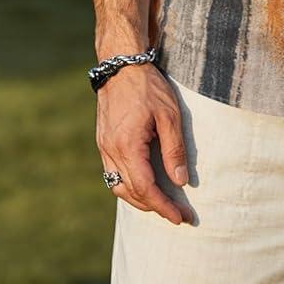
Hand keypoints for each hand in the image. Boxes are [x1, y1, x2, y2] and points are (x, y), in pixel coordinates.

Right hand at [96, 63, 191, 224]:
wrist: (121, 65)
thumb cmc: (148, 87)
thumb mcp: (170, 115)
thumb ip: (174, 149)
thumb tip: (180, 181)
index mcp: (127, 145)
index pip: (145, 188)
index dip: (163, 206)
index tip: (180, 218)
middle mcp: (111, 150)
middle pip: (130, 192)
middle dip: (155, 207)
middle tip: (178, 215)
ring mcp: (104, 147)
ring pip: (118, 186)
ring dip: (139, 200)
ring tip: (161, 204)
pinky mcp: (103, 142)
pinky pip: (112, 173)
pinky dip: (128, 186)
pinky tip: (143, 185)